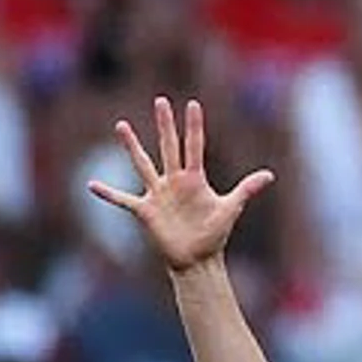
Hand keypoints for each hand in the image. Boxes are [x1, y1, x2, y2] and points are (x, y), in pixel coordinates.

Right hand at [84, 95, 271, 274]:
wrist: (198, 260)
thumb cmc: (214, 235)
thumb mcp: (230, 209)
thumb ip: (246, 190)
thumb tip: (270, 174)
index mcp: (194, 179)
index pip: (194, 146)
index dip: (194, 127)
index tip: (193, 104)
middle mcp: (174, 181)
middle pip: (169, 146)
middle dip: (165, 125)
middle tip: (161, 101)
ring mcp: (158, 194)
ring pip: (143, 164)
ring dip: (132, 146)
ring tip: (121, 125)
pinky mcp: (146, 211)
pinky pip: (123, 200)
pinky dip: (108, 193)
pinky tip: (92, 185)